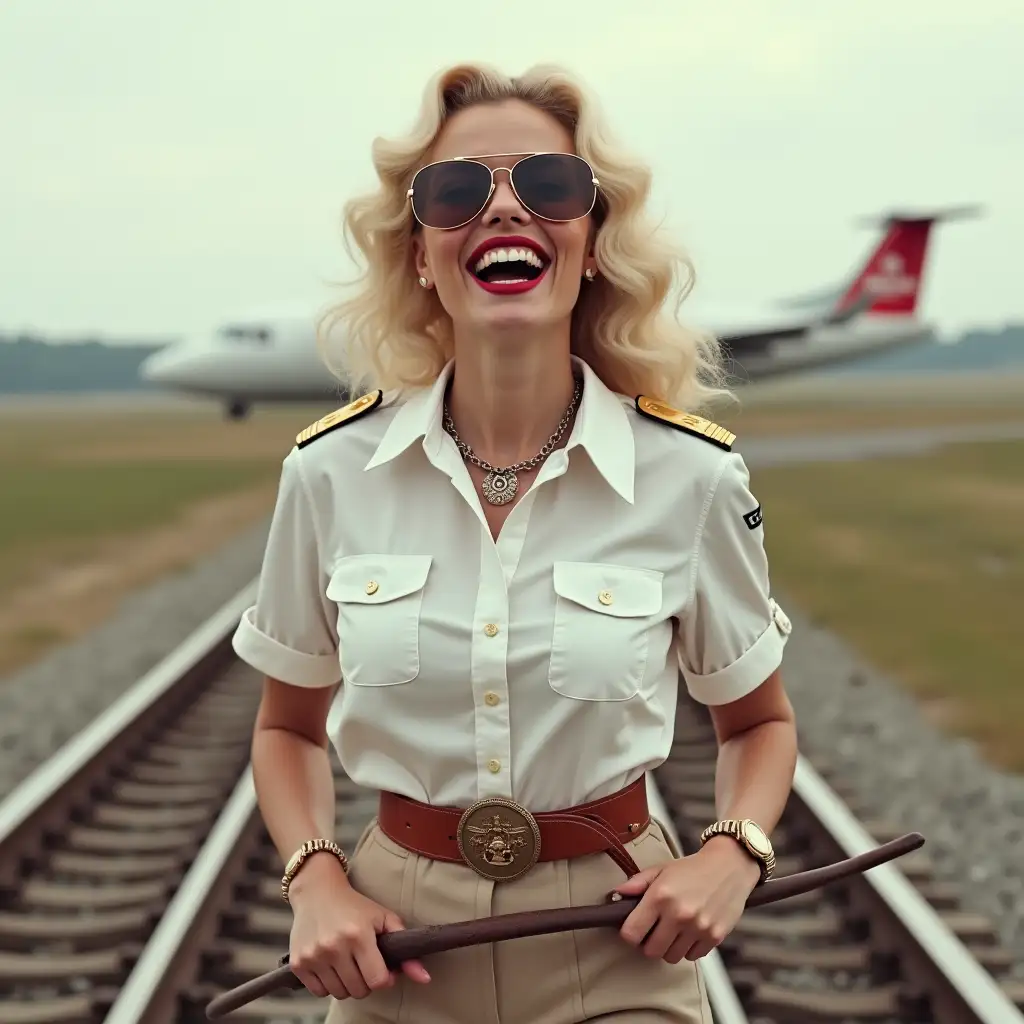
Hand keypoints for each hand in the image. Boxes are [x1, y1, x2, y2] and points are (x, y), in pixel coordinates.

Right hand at [287, 854, 430, 999]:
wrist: (317, 891)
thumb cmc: (354, 905)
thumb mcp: (383, 918)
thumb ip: (405, 947)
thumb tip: (425, 978)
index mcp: (358, 934)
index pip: (378, 980)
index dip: (385, 978)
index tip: (384, 969)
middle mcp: (334, 946)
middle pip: (359, 990)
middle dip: (366, 981)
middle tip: (364, 963)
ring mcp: (314, 956)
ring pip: (339, 993)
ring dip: (347, 983)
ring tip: (347, 962)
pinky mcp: (298, 963)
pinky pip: (319, 992)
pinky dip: (328, 984)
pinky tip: (331, 965)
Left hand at [612, 836, 761, 962]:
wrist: (729, 866)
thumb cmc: (692, 868)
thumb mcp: (661, 869)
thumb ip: (637, 883)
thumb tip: (616, 895)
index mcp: (660, 896)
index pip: (631, 932)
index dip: (629, 933)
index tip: (634, 928)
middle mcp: (678, 914)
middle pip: (651, 951)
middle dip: (649, 943)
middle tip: (655, 930)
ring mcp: (698, 928)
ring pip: (671, 957)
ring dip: (669, 948)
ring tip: (674, 930)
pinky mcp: (715, 937)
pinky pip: (692, 957)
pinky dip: (689, 949)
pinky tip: (691, 932)